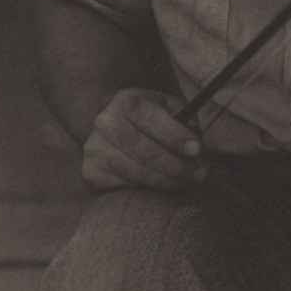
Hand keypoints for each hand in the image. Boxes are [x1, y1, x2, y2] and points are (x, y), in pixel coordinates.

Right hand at [81, 88, 203, 190]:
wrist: (109, 124)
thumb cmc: (148, 118)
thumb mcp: (167, 107)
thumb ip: (185, 120)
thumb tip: (195, 143)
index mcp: (127, 100)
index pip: (152, 119)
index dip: (176, 136)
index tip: (197, 150)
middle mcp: (106, 122)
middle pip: (145, 150)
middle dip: (176, 165)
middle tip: (199, 174)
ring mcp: (94, 148)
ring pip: (135, 172)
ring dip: (165, 181)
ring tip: (186, 182)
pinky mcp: (91, 173)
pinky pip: (123, 187)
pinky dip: (146, 190)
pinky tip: (161, 188)